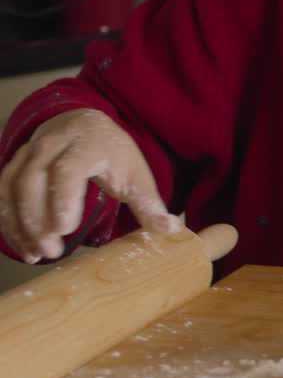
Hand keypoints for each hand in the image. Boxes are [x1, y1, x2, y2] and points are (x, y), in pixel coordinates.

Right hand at [0, 109, 180, 263]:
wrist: (84, 125)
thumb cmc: (112, 153)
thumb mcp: (136, 173)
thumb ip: (148, 202)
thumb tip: (170, 228)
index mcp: (86, 145)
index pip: (68, 169)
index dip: (63, 197)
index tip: (65, 228)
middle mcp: (51, 145)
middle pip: (33, 179)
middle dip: (37, 217)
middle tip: (51, 250)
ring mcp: (28, 154)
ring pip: (12, 185)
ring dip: (20, 222)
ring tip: (36, 253)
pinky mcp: (14, 165)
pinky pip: (2, 192)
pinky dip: (9, 220)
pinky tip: (23, 246)